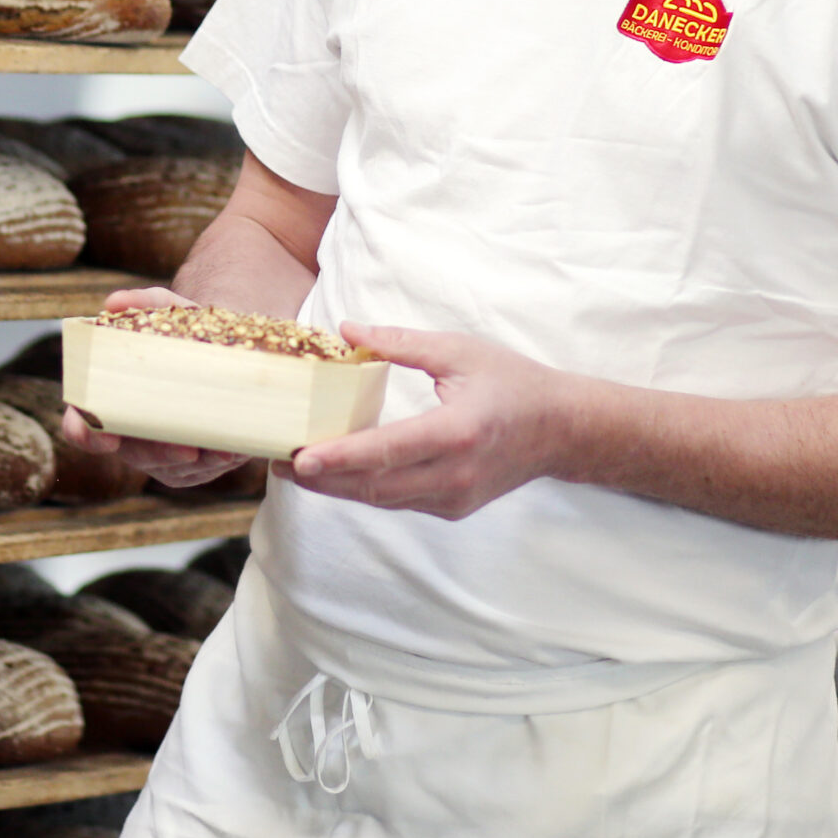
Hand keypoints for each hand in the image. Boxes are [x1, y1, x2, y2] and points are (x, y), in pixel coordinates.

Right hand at [57, 286, 255, 488]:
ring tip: (219, 449)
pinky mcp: (185, 466)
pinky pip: (196, 473)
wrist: (222, 348)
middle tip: (186, 449)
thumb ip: (143, 302)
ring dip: (195, 463)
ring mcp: (156, 454)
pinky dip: (214, 463)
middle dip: (158, 455)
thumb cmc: (184, 330)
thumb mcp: (169, 311)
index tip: (106, 437)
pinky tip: (229, 451)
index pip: (80, 425)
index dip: (85, 434)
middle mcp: (126, 432)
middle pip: (133, 454)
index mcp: (108, 398)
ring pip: (168, 468)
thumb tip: (114, 302)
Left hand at [282, 325, 570, 519]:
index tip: (298, 459)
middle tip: (275, 461)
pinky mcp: (450, 508)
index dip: (339, 458)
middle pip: (373, 486)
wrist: (561, 430)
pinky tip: (334, 474)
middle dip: (321, 478)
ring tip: (293, 468)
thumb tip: (345, 330)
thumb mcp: (459, 350)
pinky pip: (396, 501)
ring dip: (335, 487)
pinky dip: (362, 490)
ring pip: (380, 500)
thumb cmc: (512, 382)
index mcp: (457, 431)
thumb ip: (400, 342)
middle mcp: (454, 474)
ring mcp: (453, 498)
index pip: (387, 451)